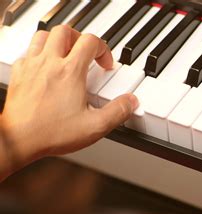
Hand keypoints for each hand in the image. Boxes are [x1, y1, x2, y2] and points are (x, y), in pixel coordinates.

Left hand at [1, 25, 137, 177]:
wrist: (18, 140)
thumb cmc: (51, 132)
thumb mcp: (95, 126)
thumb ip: (118, 112)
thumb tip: (131, 102)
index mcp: (71, 72)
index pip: (90, 42)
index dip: (103, 49)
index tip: (105, 64)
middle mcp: (50, 64)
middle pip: (66, 32)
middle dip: (80, 39)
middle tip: (87, 54)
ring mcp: (31, 67)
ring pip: (44, 36)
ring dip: (59, 42)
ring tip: (68, 55)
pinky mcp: (19, 74)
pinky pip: (28, 52)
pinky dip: (40, 54)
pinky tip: (46, 68)